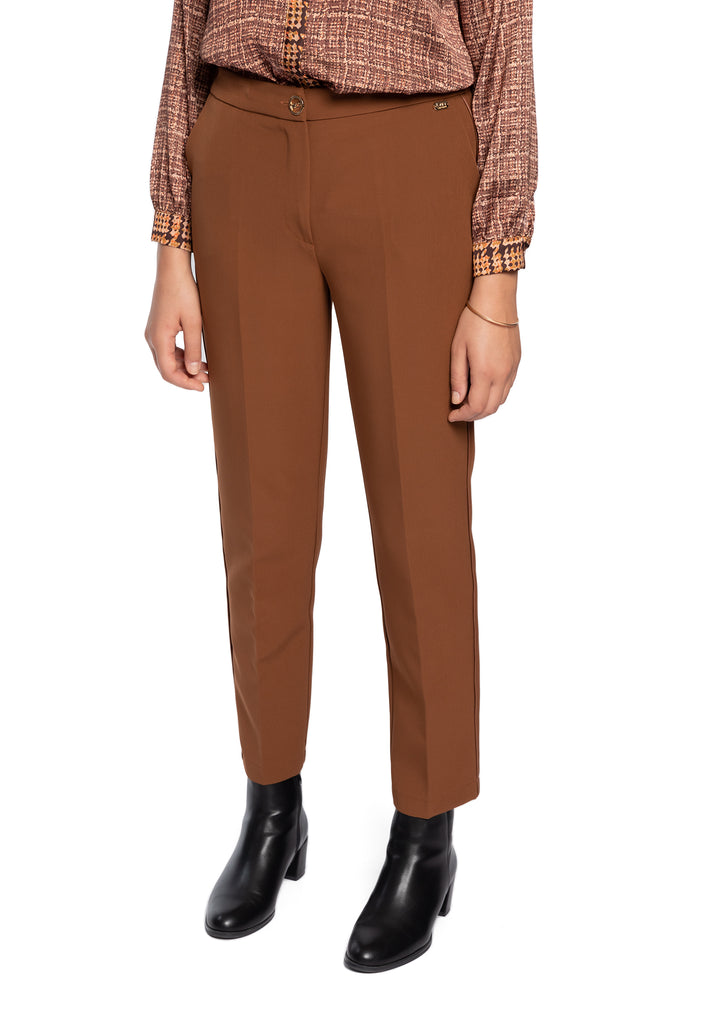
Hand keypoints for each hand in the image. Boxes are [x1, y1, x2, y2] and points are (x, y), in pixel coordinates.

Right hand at [144, 244, 208, 390]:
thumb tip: (194, 372)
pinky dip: (181, 357)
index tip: (201, 387)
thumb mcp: (194, 322)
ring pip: (167, 360)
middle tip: (208, 380)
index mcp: (159, 338)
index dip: (184, 383)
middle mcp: (152, 338)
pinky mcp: (158, 328)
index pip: (168, 372)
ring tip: (206, 371)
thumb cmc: (184, 292)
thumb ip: (194, 348)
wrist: (172, 269)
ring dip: (184, 368)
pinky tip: (197, 359)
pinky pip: (168, 350)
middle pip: (166, 368)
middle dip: (186, 377)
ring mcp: (153, 333)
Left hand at [448, 272, 520, 421]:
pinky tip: (483, 389)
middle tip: (459, 412)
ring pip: (500, 400)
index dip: (462, 415)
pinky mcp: (516, 363)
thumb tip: (457, 399)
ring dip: (485, 407)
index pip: (475, 407)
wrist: (496, 300)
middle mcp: (502, 374)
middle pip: (490, 409)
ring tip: (470, 401)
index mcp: (485, 372)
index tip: (452, 415)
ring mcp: (512, 369)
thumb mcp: (457, 350)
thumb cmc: (474, 321)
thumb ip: (457, 378)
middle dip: (473, 415)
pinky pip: (507, 388)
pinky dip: (495, 395)